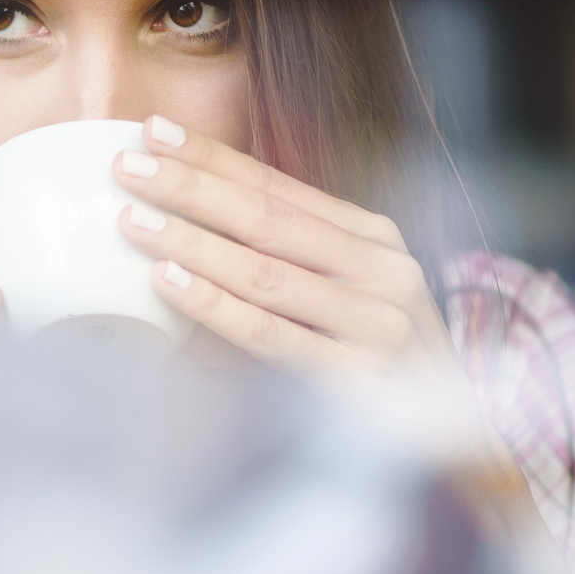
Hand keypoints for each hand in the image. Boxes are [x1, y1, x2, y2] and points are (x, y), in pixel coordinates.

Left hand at [114, 115, 457, 379]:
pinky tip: (167, 282)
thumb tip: (177, 214)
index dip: (212, 157)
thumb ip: (276, 254)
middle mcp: (382, 270)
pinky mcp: (360, 379)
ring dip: (192, 242)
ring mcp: (377, 324)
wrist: (446, 442)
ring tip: (134, 221)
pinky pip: (270, 335)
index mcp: (371, 237)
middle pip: (267, 218)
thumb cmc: (365, 357)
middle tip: (128, 166)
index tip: (153, 131)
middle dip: (191, 187)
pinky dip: (214, 305)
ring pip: (265, 272)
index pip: (276, 186)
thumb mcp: (334, 290)